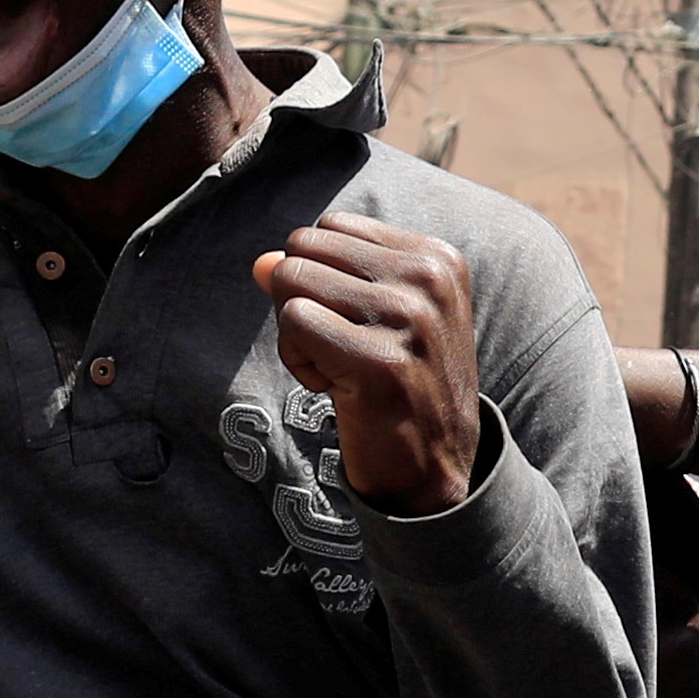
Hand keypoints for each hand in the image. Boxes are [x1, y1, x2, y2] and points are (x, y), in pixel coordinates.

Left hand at [258, 216, 486, 516]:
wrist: (435, 470)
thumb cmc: (399, 388)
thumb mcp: (374, 318)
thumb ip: (322, 277)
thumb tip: (261, 263)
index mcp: (437, 258)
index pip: (332, 227)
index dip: (324, 277)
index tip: (359, 325)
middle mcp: (429, 279)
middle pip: (305, 247)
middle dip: (303, 299)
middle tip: (341, 349)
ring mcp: (409, 319)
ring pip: (291, 281)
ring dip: (297, 334)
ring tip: (340, 369)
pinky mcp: (380, 361)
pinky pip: (293, 323)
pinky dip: (298, 361)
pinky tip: (335, 389)